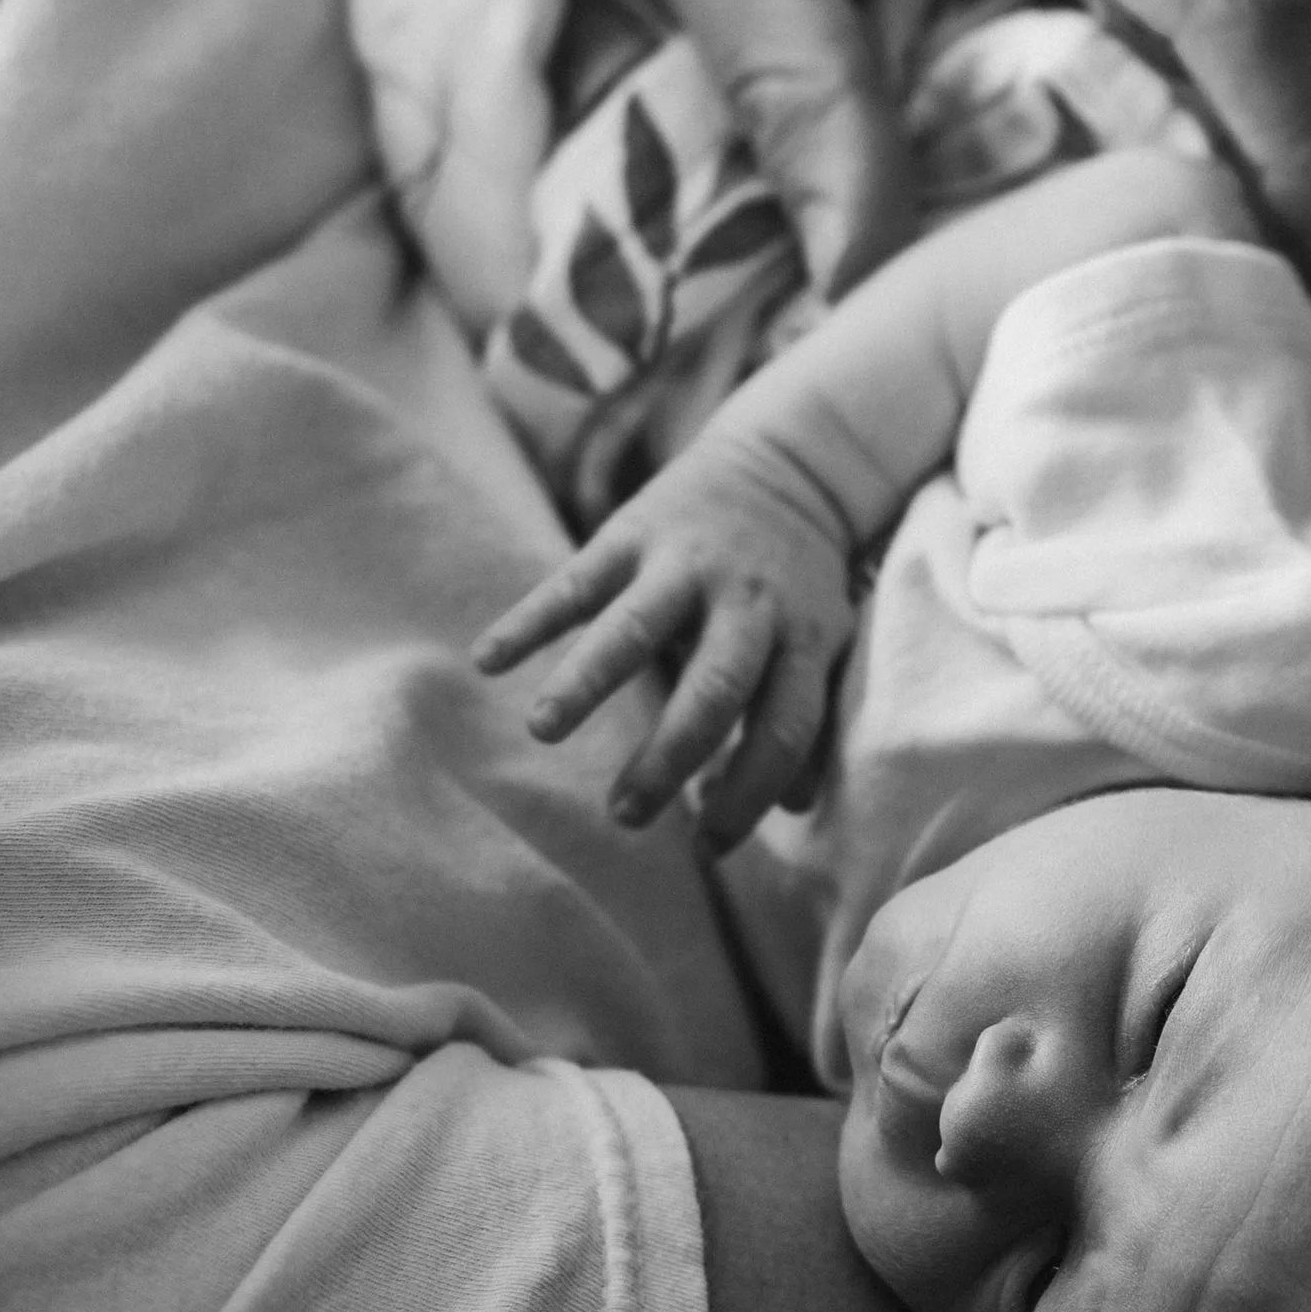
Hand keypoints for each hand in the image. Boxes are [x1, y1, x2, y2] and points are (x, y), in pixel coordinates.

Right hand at [476, 431, 858, 847]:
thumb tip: (790, 806)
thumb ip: (807, 719)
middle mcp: (750, 602)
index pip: (785, 729)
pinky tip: (488, 658)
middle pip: (716, 688)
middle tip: (626, 815)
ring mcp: (689, 563)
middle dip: (670, 757)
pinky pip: (577, 579)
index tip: (709, 845)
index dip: (751, 793)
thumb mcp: (822, 645)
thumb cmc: (798, 583)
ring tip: (543, 731)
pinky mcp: (636, 531)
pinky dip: (531, 618)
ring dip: (587, 680)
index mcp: (803, 639)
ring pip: (637, 626)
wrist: (787, 466)